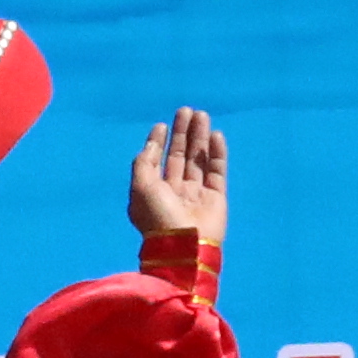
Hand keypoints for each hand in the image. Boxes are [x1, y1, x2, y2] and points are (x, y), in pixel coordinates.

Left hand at [129, 107, 228, 254]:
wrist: (184, 246)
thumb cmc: (158, 217)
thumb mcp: (141, 186)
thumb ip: (144, 162)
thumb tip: (151, 143)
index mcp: (154, 192)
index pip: (157, 162)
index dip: (159, 142)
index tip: (161, 124)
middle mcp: (175, 192)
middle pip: (179, 156)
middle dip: (182, 134)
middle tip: (185, 110)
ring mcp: (196, 195)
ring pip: (198, 160)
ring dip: (199, 137)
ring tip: (201, 115)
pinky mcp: (216, 198)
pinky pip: (217, 171)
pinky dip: (217, 153)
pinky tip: (216, 135)